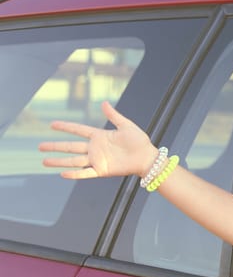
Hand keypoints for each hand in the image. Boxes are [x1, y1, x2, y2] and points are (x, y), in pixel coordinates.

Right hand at [40, 101, 157, 179]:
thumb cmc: (140, 141)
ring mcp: (97, 160)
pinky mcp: (102, 170)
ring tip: (44, 161)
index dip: (65, 127)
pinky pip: (85, 173)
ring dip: (59, 161)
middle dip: (55, 146)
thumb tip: (104, 103)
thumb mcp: (127, 125)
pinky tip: (62, 174)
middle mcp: (95, 148)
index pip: (78, 130)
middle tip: (40, 146)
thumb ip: (114, 116)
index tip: (52, 124)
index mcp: (99, 136)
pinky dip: (75, 174)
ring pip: (73, 161)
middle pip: (70, 147)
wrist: (148, 158)